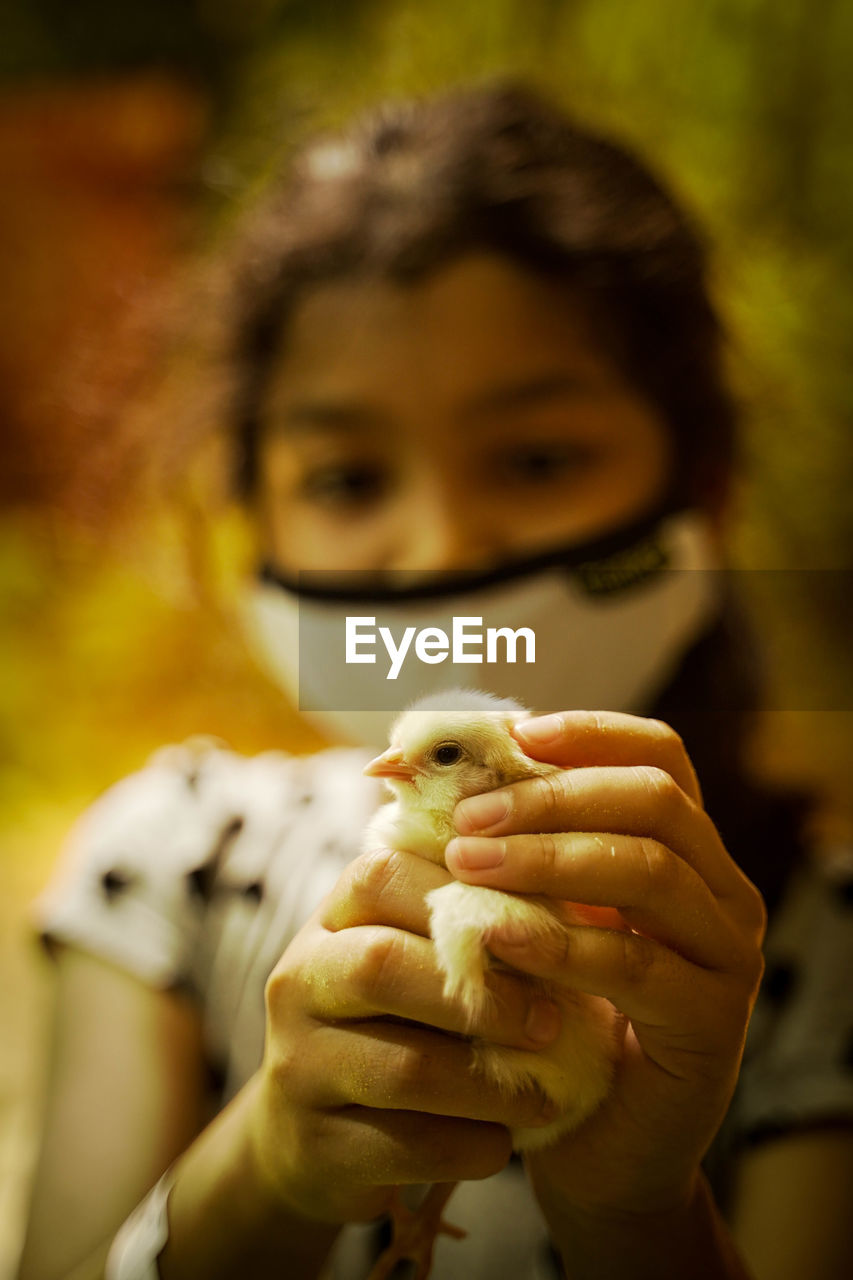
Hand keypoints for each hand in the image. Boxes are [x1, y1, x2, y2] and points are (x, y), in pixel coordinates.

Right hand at [248, 843, 564, 1224]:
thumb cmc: (388, 1026)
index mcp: (328, 922)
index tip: (537, 933)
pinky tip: (504, 1141)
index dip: (466, 897)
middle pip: (383, 965)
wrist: (310, 1137)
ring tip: (545, 1093)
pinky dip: (472, 1145)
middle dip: (483, 997)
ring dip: (491, 1084)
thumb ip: (464, 925)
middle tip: (551, 1023)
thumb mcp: (408, 961)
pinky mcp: (317, 1146)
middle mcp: (299, 982)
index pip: (383, 877)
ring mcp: (298, 1067)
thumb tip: (571, 902)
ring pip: (405, 1069)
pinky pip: (409, 1146)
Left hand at [443, 710, 766, 1218]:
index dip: (590, 733)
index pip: (660, 755)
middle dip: (554, 796)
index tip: (513, 735)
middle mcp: (720, 890)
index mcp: (685, 848)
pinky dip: (564, 943)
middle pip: (655, 800)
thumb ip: (512, 845)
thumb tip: (435, 767)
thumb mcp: (538, 911)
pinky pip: (639, 964)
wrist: (595, 1142)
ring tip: (469, 866)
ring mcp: (726, 955)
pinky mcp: (713, 1023)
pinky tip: (501, 937)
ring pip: (650, 868)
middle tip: (468, 820)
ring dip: (549, 857)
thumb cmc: (555, 1009)